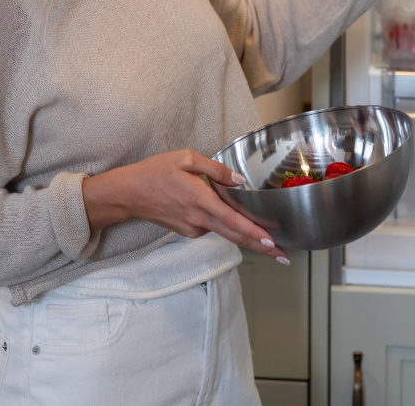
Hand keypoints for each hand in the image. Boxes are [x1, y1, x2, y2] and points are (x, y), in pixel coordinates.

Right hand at [81, 150, 289, 263]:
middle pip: (236, 237)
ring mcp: (193, 228)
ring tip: (268, 240)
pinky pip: (212, 227)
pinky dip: (225, 225)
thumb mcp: (184, 158)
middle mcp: (199, 219)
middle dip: (263, 248)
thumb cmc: (155, 172)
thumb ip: (215, 169)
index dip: (255, 234)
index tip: (274, 244)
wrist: (129, 194)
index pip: (233, 221)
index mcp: (200, 199)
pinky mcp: (188, 231)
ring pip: (225, 232)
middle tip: (285, 256)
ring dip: (246, 236)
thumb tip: (239, 181)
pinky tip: (228, 217)